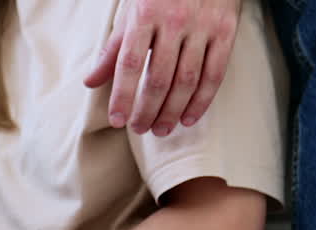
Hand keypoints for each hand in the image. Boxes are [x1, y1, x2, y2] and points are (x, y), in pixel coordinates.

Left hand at [83, 0, 240, 135]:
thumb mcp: (131, 14)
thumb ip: (113, 50)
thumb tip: (90, 83)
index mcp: (145, 16)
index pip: (130, 64)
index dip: (122, 96)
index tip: (116, 121)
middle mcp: (175, 22)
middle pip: (159, 78)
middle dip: (147, 110)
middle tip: (139, 129)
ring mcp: (202, 27)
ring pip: (187, 81)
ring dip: (172, 111)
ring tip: (160, 129)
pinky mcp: (225, 31)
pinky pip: (214, 73)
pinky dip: (201, 100)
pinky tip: (189, 118)